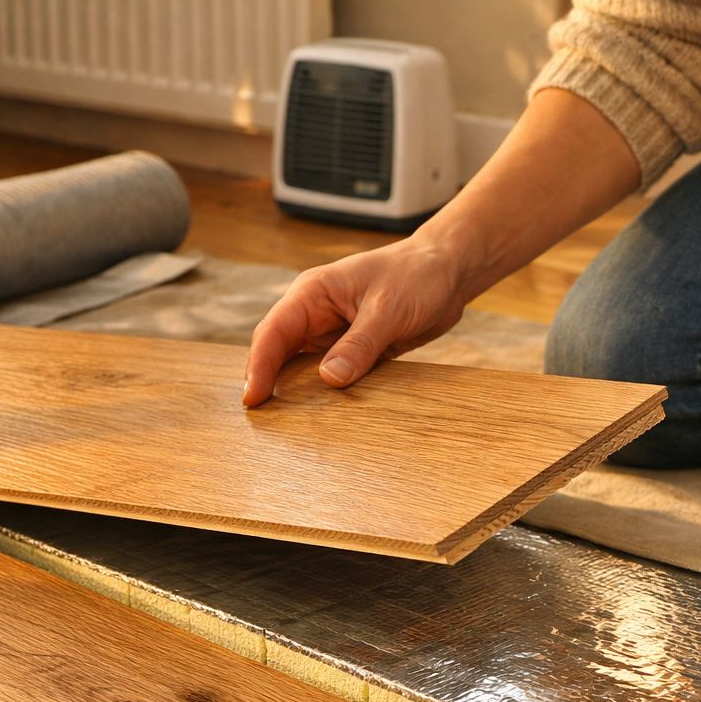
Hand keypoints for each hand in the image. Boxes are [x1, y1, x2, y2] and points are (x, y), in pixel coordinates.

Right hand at [242, 239, 466, 405]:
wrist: (448, 273)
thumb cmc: (417, 276)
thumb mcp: (388, 309)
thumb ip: (360, 344)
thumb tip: (329, 380)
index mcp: (313, 294)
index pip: (274, 332)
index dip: (259, 366)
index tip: (253, 399)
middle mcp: (317, 315)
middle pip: (281, 354)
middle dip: (270, 384)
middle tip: (263, 423)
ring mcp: (335, 334)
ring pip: (305, 369)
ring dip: (299, 394)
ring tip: (288, 428)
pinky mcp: (355, 351)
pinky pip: (334, 377)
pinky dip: (329, 396)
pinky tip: (327, 419)